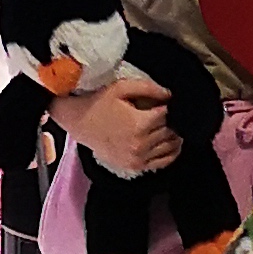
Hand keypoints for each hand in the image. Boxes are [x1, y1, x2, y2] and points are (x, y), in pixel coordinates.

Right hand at [53, 75, 178, 175]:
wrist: (79, 122)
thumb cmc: (99, 102)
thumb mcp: (121, 87)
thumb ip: (149, 88)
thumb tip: (170, 95)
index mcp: (139, 124)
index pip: (167, 114)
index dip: (167, 106)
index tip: (163, 102)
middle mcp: (141, 144)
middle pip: (170, 131)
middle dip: (170, 121)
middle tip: (164, 114)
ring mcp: (138, 158)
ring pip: (170, 147)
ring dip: (173, 136)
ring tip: (169, 126)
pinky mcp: (135, 166)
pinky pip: (163, 162)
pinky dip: (171, 153)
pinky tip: (173, 143)